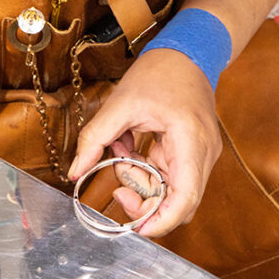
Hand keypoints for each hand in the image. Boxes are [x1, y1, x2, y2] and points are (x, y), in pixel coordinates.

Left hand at [68, 49, 221, 237]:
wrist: (187, 51)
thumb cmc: (161, 71)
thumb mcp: (121, 102)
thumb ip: (95, 138)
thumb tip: (75, 171)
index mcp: (190, 141)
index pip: (185, 200)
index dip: (160, 221)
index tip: (134, 227)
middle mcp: (203, 154)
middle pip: (178, 202)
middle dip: (143, 200)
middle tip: (116, 183)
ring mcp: (201, 154)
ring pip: (171, 191)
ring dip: (142, 181)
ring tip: (121, 151)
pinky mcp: (192, 152)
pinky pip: (169, 175)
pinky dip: (146, 169)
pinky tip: (130, 147)